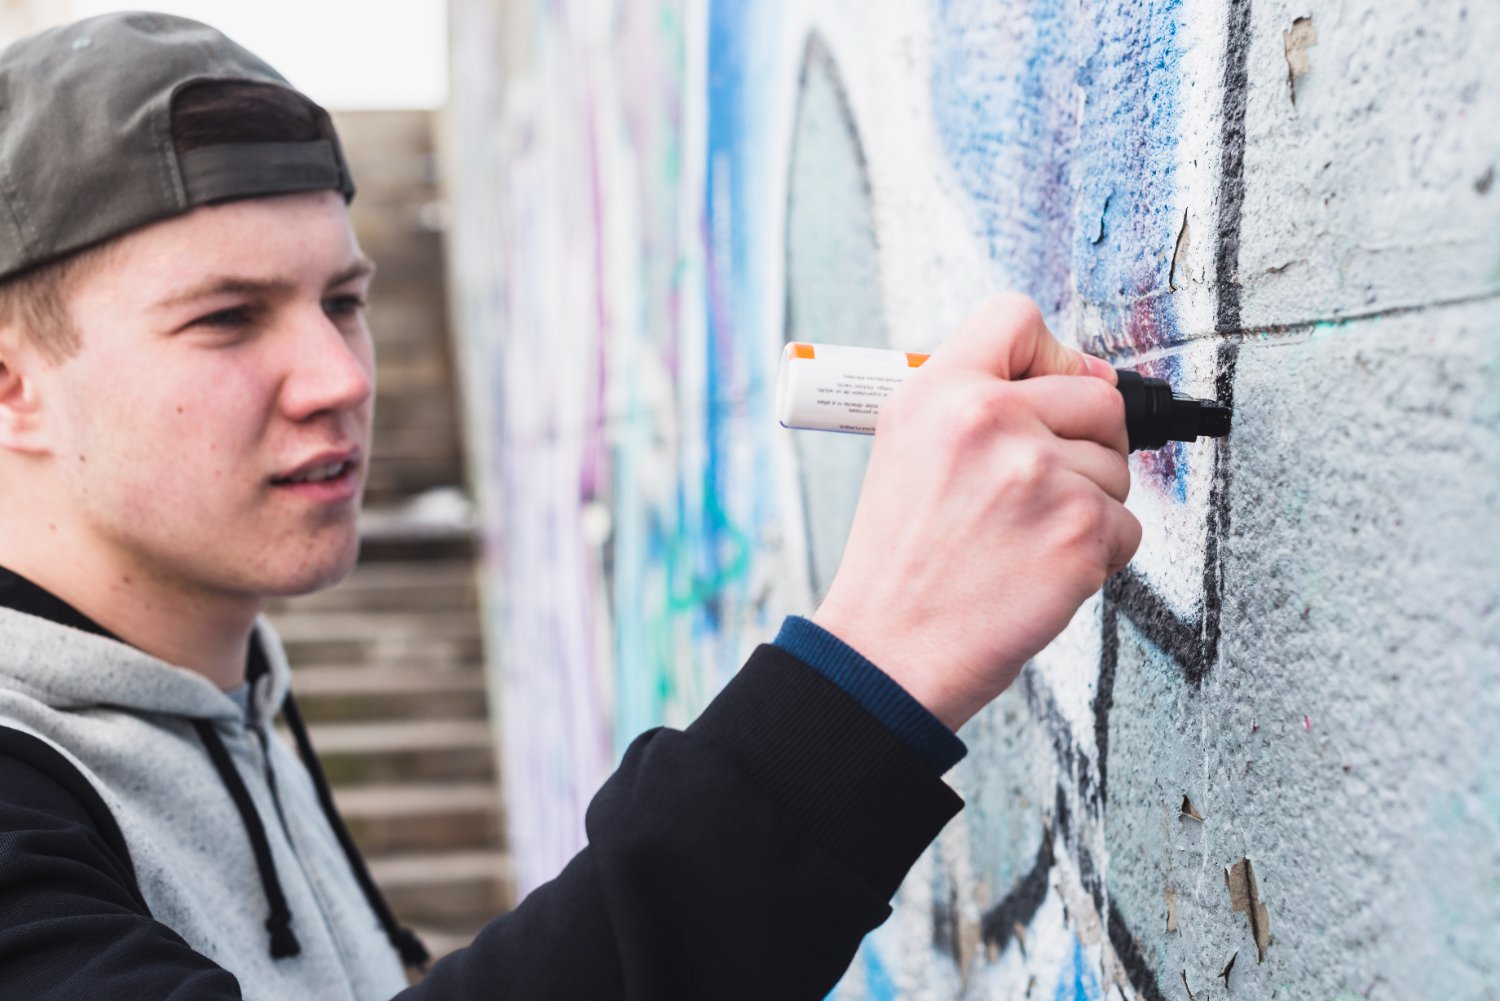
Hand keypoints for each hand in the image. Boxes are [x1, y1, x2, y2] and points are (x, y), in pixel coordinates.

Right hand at [811, 294, 1139, 730]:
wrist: (890, 649)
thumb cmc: (901, 559)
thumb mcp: (906, 447)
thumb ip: (979, 400)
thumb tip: (1090, 379)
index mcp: (937, 390)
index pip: (1017, 317)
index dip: (1045, 356)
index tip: (1041, 394)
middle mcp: (988, 420)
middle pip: (1096, 395)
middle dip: (1083, 443)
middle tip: (1034, 490)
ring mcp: (1039, 474)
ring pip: (1117, 466)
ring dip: (1087, 503)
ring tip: (1024, 538)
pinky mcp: (1080, 531)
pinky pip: (1127, 524)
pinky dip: (1096, 553)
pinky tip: (1039, 570)